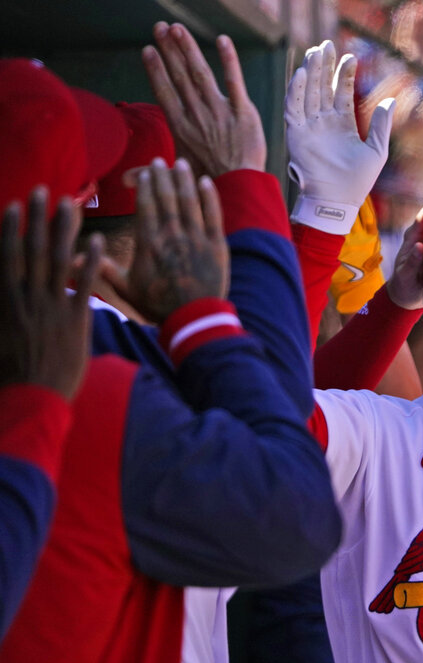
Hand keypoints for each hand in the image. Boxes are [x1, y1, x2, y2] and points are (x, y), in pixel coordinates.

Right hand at [0, 189, 101, 399]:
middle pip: (33, 249)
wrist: (31, 398)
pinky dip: (91, 261)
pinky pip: (84, 284)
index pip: (7, 255)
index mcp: (5, 299)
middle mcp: (26, 296)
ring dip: (64, 230)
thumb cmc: (10, 373)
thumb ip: (3, 308)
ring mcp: (52, 306)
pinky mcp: (75, 319)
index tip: (16, 205)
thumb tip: (5, 286)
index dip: (11, 228)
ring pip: (58, 260)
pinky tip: (99, 240)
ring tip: (70, 205)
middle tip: (43, 190)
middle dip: (37, 218)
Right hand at [106, 158, 227, 323]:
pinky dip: (209, 196)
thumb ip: (104, 269)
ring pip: (189, 201)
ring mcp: (196, 238)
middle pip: (166, 197)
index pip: (145, 204)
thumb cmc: (158, 305)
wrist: (193, 318)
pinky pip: (214, 214)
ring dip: (184, 179)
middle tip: (160, 161)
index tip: (143, 173)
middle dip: (162, 176)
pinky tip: (205, 181)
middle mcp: (171, 236)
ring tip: (181, 164)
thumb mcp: (126, 289)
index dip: (144, 184)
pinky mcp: (217, 245)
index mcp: (148, 243)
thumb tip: (71, 260)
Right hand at [143, 22, 265, 176]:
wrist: (241, 188)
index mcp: (180, 127)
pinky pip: (235, 82)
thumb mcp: (177, 175)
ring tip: (178, 29)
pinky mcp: (244, 112)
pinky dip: (228, 60)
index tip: (148, 50)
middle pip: (179, 77)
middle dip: (169, 50)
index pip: (164, 92)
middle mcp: (197, 115)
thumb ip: (151, 173)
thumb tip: (124, 182)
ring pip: (201, 74)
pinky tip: (223, 41)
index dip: (155, 69)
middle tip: (160, 27)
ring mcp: (220, 112)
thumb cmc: (209, 182)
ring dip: (189, 49)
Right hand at [285, 41, 394, 234]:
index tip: (350, 57)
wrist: (338, 201)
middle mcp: (324, 123)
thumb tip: (390, 101)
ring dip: (310, 73)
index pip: (341, 93)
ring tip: (314, 52)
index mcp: (342, 125)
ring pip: (307, 93)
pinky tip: (302, 74)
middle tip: (326, 44)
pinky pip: (294, 108)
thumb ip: (381, 125)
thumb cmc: (358, 182)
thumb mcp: (376, 150)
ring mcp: (309, 127)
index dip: (344, 75)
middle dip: (324, 66)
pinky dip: (296, 91)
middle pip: (322, 87)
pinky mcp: (296, 134)